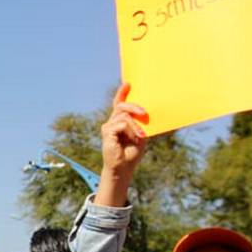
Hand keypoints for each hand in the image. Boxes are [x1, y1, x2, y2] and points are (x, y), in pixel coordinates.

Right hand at [94, 83, 147, 206]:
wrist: (124, 168)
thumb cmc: (132, 152)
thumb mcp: (140, 135)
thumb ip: (140, 123)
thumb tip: (144, 113)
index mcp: (120, 122)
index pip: (118, 104)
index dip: (122, 93)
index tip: (128, 83)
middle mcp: (112, 122)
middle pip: (121, 106)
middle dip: (134, 106)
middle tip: (144, 113)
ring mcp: (108, 126)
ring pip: (124, 115)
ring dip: (136, 126)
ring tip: (141, 136)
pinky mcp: (107, 132)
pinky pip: (122, 124)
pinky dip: (131, 130)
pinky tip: (134, 138)